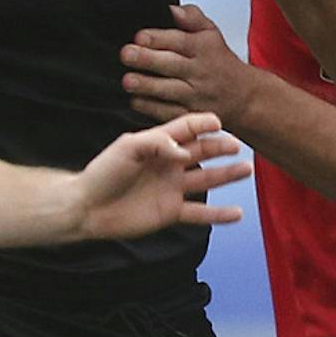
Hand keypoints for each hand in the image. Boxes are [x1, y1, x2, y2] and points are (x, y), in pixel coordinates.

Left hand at [76, 113, 250, 239]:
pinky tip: (237, 213)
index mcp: (157, 144)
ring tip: (246, 170)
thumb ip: (158, 143)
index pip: (186, 128)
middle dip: (220, 147)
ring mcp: (172, 188)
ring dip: (227, 175)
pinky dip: (219, 214)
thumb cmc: (103, 173)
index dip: (203, 123)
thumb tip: (184, 152)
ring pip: (206, 179)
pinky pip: (200, 213)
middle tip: (237, 145)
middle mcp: (168, 164)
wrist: (88, 208)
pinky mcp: (171, 212)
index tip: (219, 122)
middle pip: (201, 151)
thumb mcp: (127, 148)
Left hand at [120, 3, 262, 126]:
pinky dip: (151, 108)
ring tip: (128, 80)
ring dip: (146, 85)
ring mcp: (195, 96)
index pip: (179, 41)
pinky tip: (136, 100)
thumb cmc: (221, 63)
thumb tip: (172, 9)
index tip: (139, 37)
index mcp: (203, 48)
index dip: (158, 38)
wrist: (244, 98)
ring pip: (168, 90)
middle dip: (147, 59)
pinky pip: (169, 112)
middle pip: (171, 64)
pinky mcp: (191, 115)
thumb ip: (192, 17)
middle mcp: (199, 72)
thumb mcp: (212, 34)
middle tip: (127, 55)